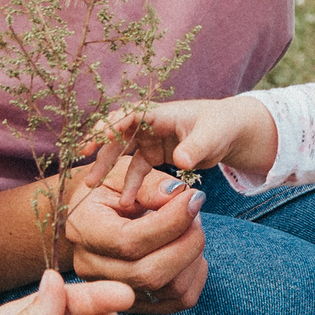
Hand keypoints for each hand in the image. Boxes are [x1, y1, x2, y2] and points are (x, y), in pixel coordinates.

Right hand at [62, 154, 208, 314]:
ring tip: (193, 226)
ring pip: (170, 289)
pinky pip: (179, 300)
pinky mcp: (138, 303)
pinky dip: (195, 274)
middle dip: (187, 242)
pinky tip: (190, 248)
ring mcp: (112, 290)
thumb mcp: (124, 173)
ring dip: (194, 256)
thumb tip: (176, 195)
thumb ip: (149, 184)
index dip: (170, 222)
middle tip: (196, 212)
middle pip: (149, 273)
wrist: (98, 215)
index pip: (128, 240)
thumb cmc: (113, 190)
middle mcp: (91, 266)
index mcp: (83, 229)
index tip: (194, 197)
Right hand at [101, 98, 277, 194]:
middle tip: (83, 165)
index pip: (131, 113)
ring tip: (92, 187)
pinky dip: (130, 184)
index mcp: (160, 113)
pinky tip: (125, 202)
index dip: (113, 123)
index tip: (100, 137)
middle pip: (119, 134)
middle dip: (101, 149)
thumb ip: (196, 147)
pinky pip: (137, 170)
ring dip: (109, 168)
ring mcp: (150, 140)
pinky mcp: (154, 155)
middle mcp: (150, 125)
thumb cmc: (221, 126)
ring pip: (123, 153)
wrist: (230, 132)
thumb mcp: (212, 135)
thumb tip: (181, 160)